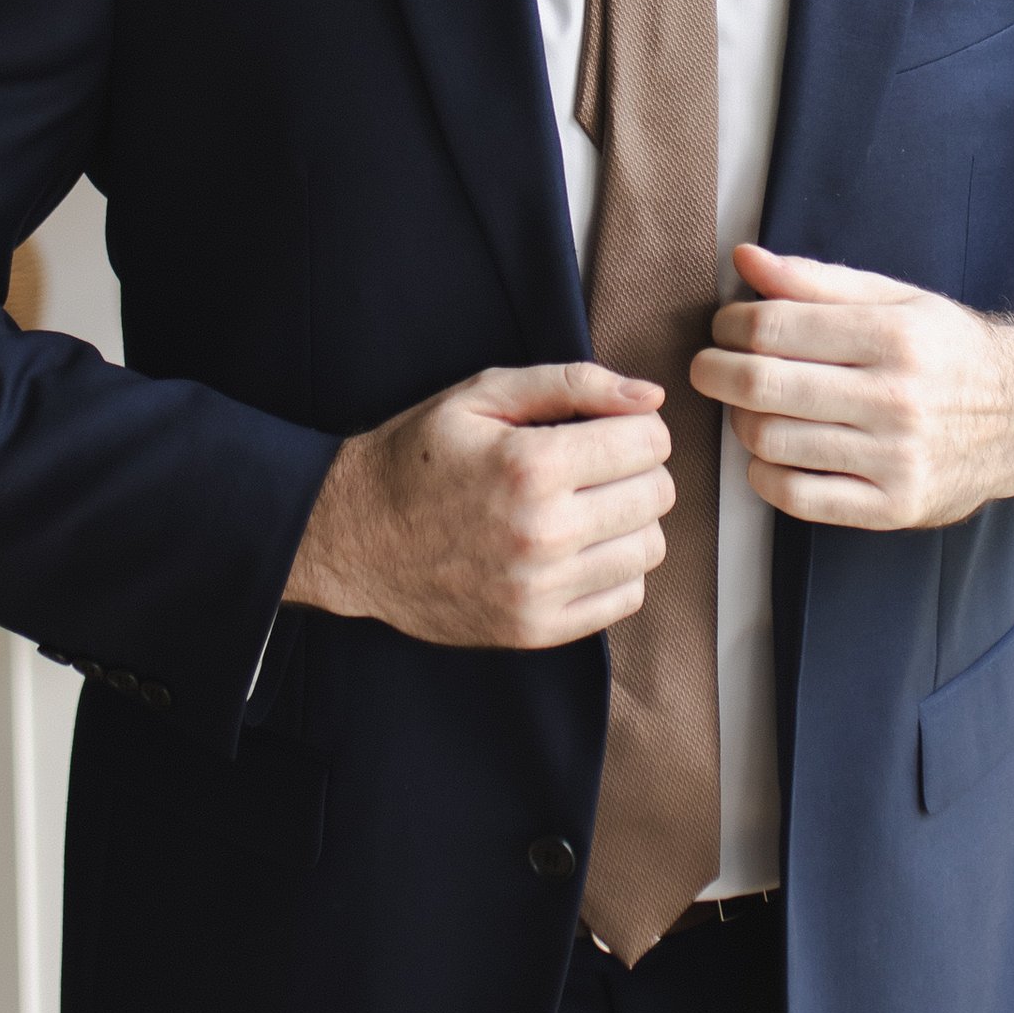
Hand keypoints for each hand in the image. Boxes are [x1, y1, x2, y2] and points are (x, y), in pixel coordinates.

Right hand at [285, 361, 673, 648]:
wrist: (356, 537)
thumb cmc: (419, 457)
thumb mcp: (482, 394)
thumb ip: (572, 383)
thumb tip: (649, 397)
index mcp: (532, 465)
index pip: (651, 442)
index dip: (638, 426)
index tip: (609, 429)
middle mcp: (543, 532)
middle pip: (658, 494)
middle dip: (639, 469)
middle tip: (598, 465)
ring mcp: (541, 589)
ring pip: (650, 548)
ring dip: (631, 520)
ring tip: (588, 505)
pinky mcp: (537, 629)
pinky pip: (625, 598)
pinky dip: (615, 569)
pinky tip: (578, 547)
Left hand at [693, 243, 1013, 530]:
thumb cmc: (948, 351)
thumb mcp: (896, 299)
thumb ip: (816, 282)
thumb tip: (745, 259)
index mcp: (894, 336)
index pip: (775, 328)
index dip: (730, 324)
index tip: (724, 326)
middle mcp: (896, 398)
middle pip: (763, 386)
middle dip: (715, 372)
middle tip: (709, 366)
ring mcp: (895, 458)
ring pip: (771, 442)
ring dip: (740, 421)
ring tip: (748, 406)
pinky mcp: (892, 506)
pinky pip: (796, 497)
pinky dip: (763, 474)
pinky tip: (771, 452)